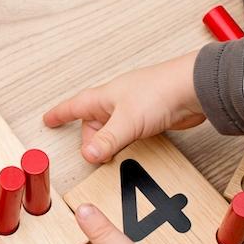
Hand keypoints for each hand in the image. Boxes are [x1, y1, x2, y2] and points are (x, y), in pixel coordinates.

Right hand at [44, 52, 203, 163]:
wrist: (194, 89)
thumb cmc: (161, 92)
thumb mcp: (127, 121)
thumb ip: (107, 140)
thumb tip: (88, 154)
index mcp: (105, 96)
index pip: (75, 106)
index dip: (60, 114)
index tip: (48, 119)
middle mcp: (117, 100)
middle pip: (93, 122)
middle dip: (89, 139)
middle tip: (92, 154)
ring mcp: (134, 108)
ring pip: (111, 127)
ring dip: (109, 141)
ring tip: (111, 153)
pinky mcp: (150, 116)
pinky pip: (128, 131)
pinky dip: (124, 140)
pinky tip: (131, 146)